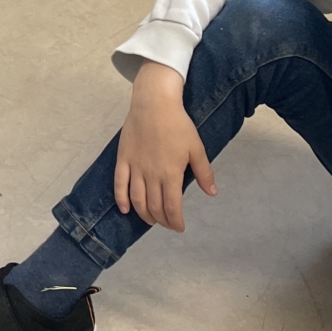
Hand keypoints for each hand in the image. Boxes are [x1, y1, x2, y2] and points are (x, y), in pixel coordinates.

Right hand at [113, 60, 216, 231]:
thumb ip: (204, 173)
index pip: (172, 207)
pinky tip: (125, 209)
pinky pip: (119, 184)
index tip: (179, 227)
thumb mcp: (196, 148)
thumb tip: (212, 193)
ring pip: (137, 200)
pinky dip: (121, 200)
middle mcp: (151, 175)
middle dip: (162, 221)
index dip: (176, 221)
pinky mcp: (123, 160)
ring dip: (144, 214)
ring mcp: (135, 168)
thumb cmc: (178, 124)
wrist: (154, 103)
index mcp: (170, 174)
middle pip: (154, 207)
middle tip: (168, 224)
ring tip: (151, 220)